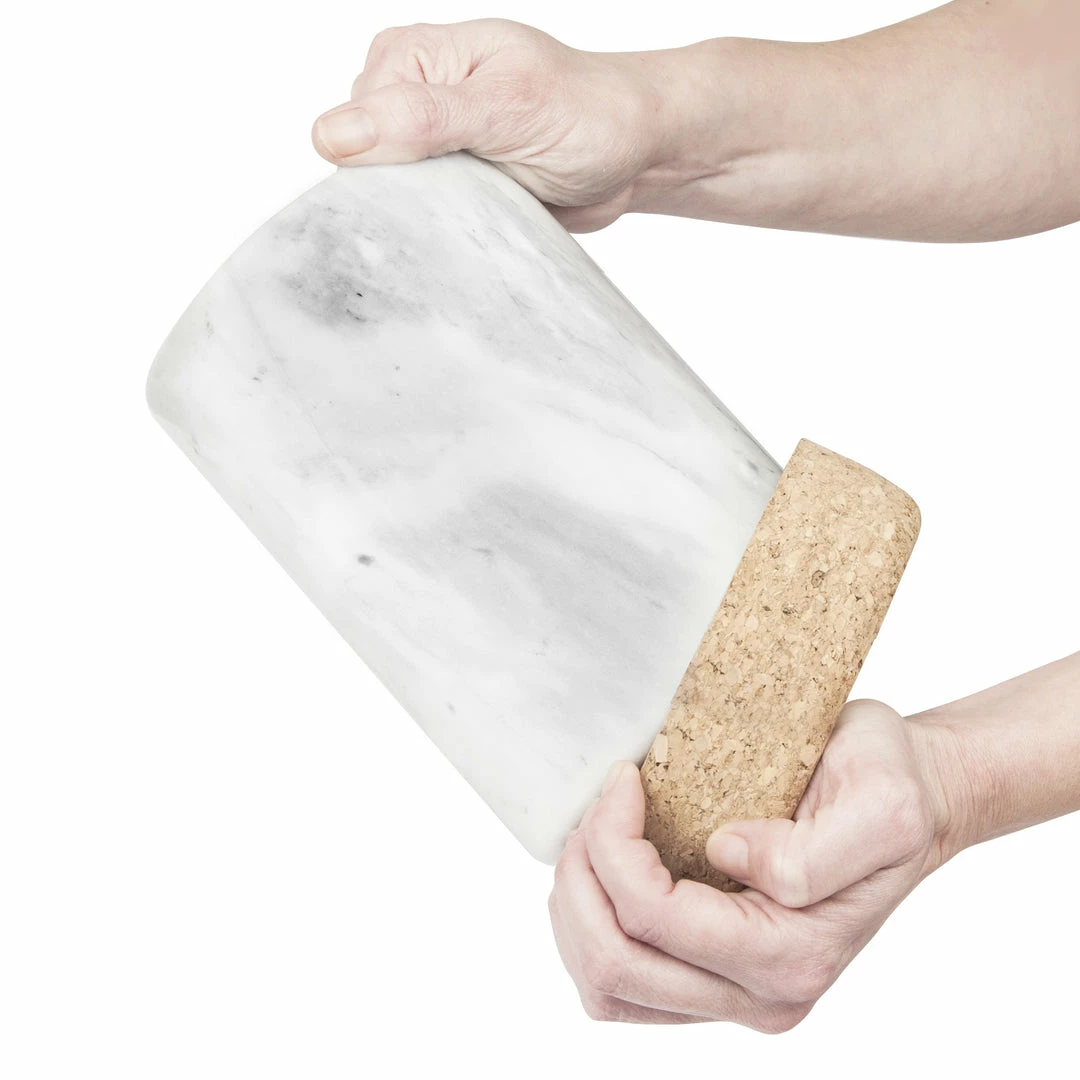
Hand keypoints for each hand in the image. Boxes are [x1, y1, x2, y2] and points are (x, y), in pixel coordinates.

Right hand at [311, 19, 670, 231]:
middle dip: (401, 197)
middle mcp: (410, 99)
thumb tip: (333, 135)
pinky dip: (441, 234)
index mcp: (410, 58)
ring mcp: (429, 148)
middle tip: (462, 203)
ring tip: (473, 213)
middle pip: (364, 167)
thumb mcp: (506, 108)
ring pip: (391, 200)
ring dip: (425, 220)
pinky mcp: (450, 188)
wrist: (635, 152)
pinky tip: (467, 233)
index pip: (352, 124)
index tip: (431, 188)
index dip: (376, 167)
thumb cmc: (587, 113)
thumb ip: (422, 119)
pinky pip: (423, 221)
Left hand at [548, 699, 953, 1025]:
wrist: (915, 801)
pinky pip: (623, 979)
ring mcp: (734, 994)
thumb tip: (725, 855)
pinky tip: (607, 867)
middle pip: (615, 965)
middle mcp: (762, 994)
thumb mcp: (881, 804)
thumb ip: (809, 854)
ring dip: (578, 907)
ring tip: (594, 835)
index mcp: (793, 955)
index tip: (624, 778)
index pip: (654, 918)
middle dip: (582, 878)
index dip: (613, 845)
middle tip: (599, 806)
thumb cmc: (893, 789)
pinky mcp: (715, 978)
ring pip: (608, 985)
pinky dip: (593, 923)